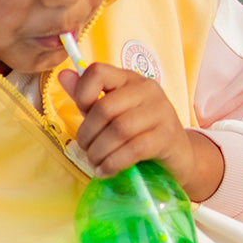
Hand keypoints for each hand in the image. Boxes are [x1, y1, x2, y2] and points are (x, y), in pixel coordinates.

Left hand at [59, 63, 223, 200]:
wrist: (179, 155)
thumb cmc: (141, 132)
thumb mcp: (112, 113)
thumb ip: (88, 97)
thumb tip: (63, 76)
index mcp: (129, 79)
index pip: (98, 72)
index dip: (82, 94)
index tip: (82, 115)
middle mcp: (147, 90)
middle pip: (105, 108)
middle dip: (88, 134)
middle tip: (86, 150)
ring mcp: (160, 112)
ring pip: (119, 130)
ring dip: (100, 151)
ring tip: (95, 162)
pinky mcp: (167, 137)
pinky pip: (134, 149)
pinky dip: (114, 163)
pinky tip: (106, 171)